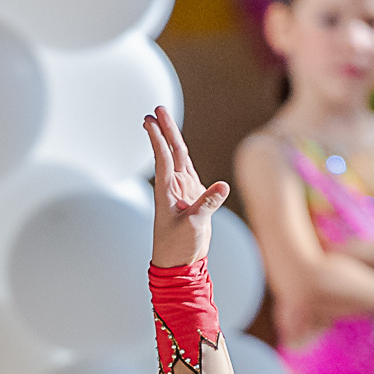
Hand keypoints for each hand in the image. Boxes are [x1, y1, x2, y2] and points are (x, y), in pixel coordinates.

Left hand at [145, 106, 228, 268]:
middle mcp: (173, 188)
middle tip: (156, 108)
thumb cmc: (178, 247)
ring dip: (172, 139)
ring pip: (179, 159)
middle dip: (164, 130)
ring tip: (162, 119)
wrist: (180, 264)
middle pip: (171, 151)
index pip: (163, 158)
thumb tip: (223, 186)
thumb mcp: (194, 226)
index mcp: (167, 192)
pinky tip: (181, 147)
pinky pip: (190, 173)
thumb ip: (207, 204)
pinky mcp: (193, 199)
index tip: (150, 119)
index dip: (157, 138)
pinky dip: (186, 159)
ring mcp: (183, 192)